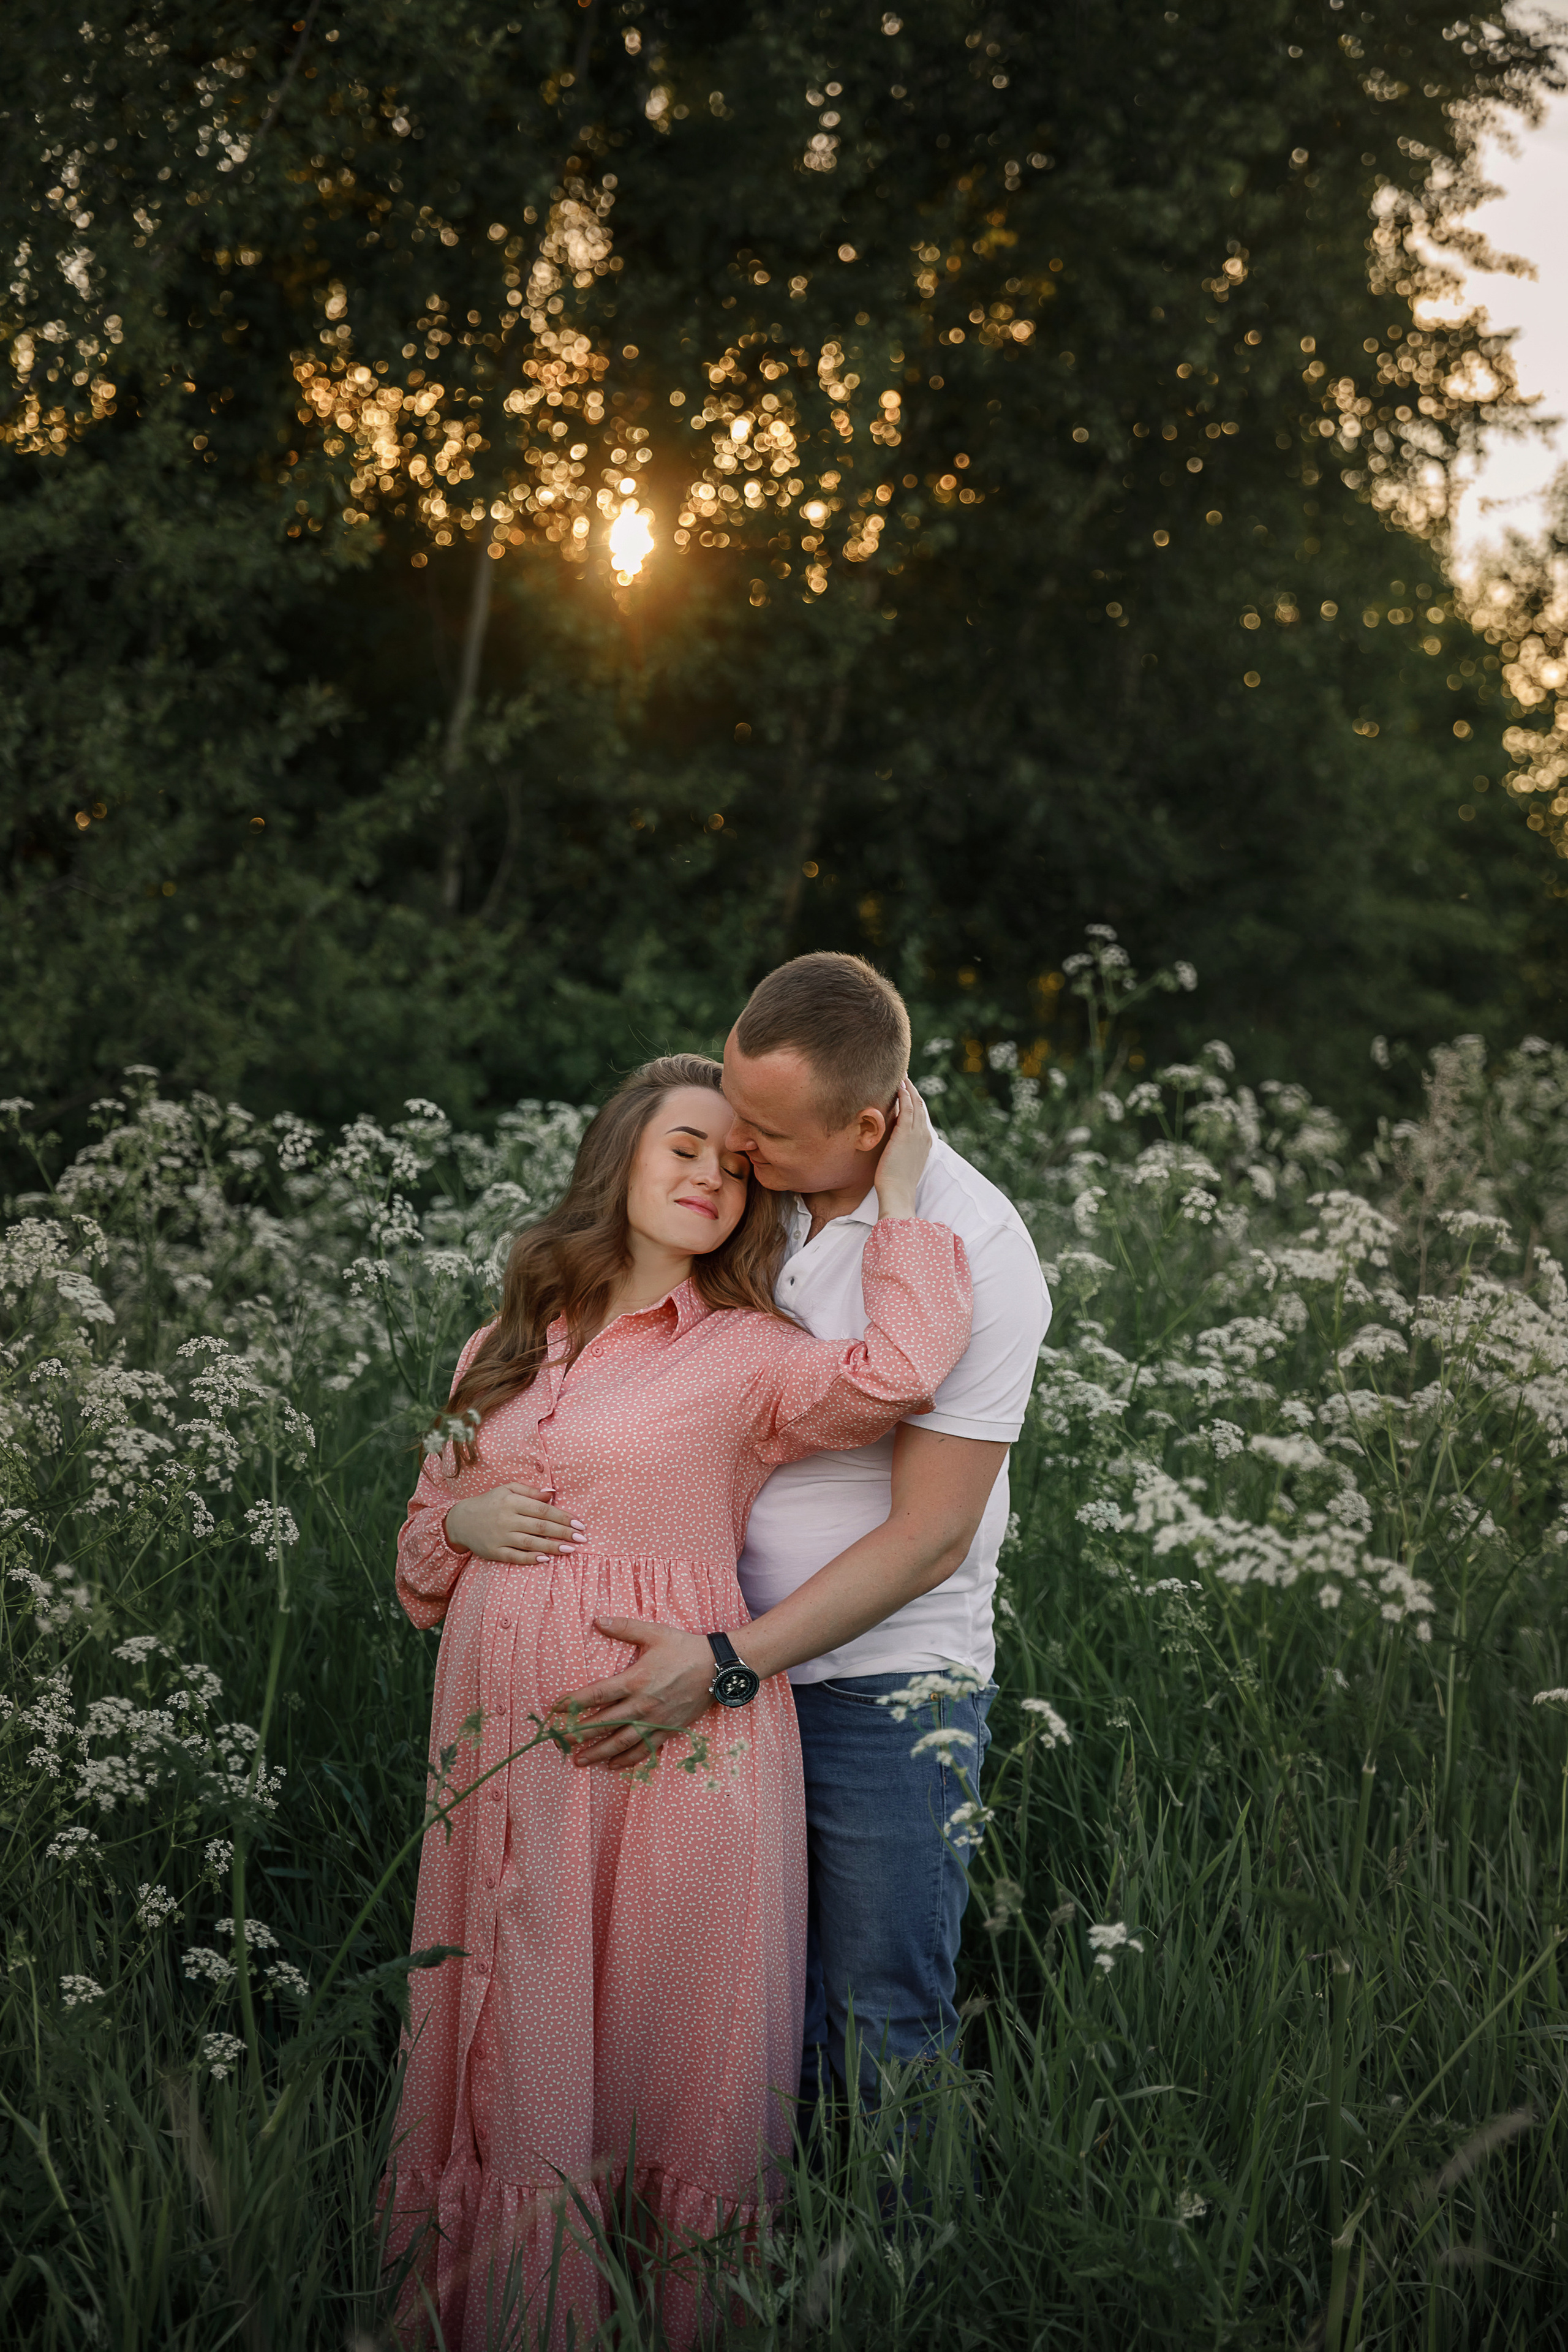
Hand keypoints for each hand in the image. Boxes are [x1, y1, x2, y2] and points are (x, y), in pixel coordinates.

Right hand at [443, 1484, 583, 1565]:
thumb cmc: (489, 1503)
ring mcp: (500, 1537)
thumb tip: (553, 1493)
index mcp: (511, 1501)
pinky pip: (515, 1557)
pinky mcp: (494, 1552)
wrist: (460, 1521)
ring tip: (570, 1550)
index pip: (542, 1510)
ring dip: (552, 1547)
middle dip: (563, 1533)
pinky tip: (546, 1559)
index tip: (579, 1523)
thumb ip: (530, 1491)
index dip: (562, 1517)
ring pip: (530, 1543)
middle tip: (582, 1539)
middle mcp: (506, 1519)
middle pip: (540, 1527)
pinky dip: (531, 1558)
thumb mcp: (506, 1489)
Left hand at [553, 1617, 720, 1771]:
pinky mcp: (668, 1730)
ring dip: (598, 1752)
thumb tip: (597, 1620)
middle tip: (559, 1742)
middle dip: (579, 1734)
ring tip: (579, 1761)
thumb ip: (624, 1628)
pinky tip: (612, 1765)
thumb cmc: (685, 1648)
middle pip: (603, 1723)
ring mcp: (655, 1721)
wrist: (718, 1668)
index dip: (573, 1703)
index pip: (596, 1694)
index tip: (555, 1710)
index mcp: (635, 1680)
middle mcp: (642, 1704)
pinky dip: (627, 1760)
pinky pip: (644, 1749)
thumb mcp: (654, 1633)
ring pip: (621, 1742)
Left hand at [874, 1078, 932, 1221]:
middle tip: (903, 1074)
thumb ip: (897, 1148)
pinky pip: (908, 1108)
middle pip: (920, 1105)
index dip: (913, 1099)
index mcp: (924, 1142)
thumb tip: (887, 1142)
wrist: (897, 1193)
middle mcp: (924, 1135)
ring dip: (908, 1086)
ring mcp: (917, 1134)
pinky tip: (899, 1085)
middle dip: (911, 1088)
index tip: (905, 1088)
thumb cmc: (894, 1183)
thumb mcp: (899, 1161)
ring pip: (915, 1102)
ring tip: (901, 1073)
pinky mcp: (906, 1134)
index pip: (920, 1115)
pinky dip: (905, 1095)